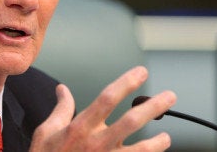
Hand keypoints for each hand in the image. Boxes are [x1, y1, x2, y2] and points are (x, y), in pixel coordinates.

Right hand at [30, 66, 176, 150]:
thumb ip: (60, 109)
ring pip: (140, 151)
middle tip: (170, 97)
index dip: (127, 82)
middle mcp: (95, 143)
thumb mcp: (46, 132)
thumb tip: (62, 89)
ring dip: (157, 143)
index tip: (141, 72)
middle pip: (131, 121)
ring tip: (166, 137)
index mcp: (80, 127)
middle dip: (154, 107)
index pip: (108, 98)